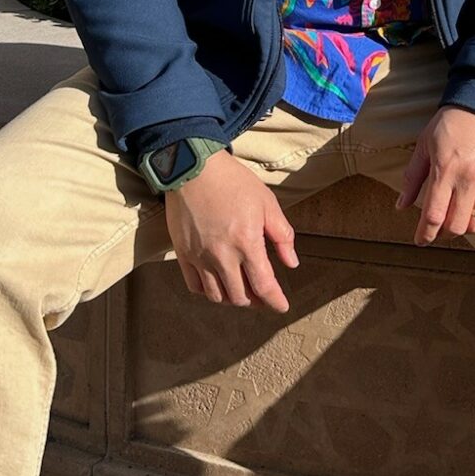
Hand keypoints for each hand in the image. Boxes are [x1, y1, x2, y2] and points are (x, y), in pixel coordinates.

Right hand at [164, 151, 298, 309]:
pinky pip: (195, 286)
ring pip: (217, 295)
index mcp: (247, 243)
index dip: (275, 300)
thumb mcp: (267, 203)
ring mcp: (200, 257)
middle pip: (240, 296)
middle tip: (262, 296)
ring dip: (232, 298)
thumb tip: (291, 262)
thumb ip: (281, 235)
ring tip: (241, 291)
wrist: (193, 168)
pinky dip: (208, 292)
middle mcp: (222, 256)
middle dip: (255, 300)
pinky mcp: (183, 253)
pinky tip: (217, 284)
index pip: (264, 285)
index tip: (282, 307)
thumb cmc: (233, 182)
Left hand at [397, 107, 474, 243]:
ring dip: (464, 227)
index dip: (425, 233)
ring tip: (457, 218)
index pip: (433, 215)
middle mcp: (470, 180)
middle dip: (443, 233)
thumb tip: (401, 206)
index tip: (420, 240)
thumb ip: (413, 177)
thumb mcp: (425, 144)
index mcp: (445, 170)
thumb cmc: (452, 123)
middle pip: (456, 227)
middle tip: (437, 227)